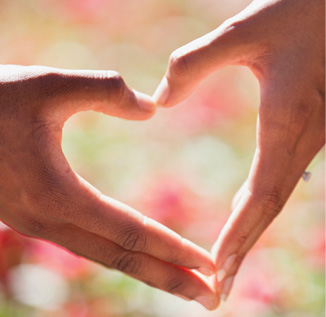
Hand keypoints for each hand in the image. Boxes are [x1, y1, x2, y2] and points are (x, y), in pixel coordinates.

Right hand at [0, 65, 218, 309]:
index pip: (132, 233)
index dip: (174, 250)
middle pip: (124, 260)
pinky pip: (90, 241)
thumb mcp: (49, 85)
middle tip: (212, 298)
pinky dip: (122, 251)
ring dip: (149, 270)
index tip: (209, 266)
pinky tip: (139, 251)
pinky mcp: (38, 215)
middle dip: (171, 279)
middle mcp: (51, 221)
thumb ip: (106, 90)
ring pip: (106, 255)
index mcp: (59, 195)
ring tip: (186, 282)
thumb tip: (152, 107)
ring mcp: (42, 224)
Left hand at [153, 0, 324, 300]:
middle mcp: (300, 139)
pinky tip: (244, 207)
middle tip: (220, 287)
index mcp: (286, 122)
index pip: (260, 195)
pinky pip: (280, 174)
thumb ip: (196, 64)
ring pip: (276, 195)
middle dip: (246, 248)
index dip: (240, 233)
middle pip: (269, 208)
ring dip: (253, 229)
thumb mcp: (244, 33)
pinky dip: (260, 201)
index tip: (218, 268)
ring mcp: (307, 136)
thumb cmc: (299, 13)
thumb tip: (158, 101)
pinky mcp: (305, 127)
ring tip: (229, 260)